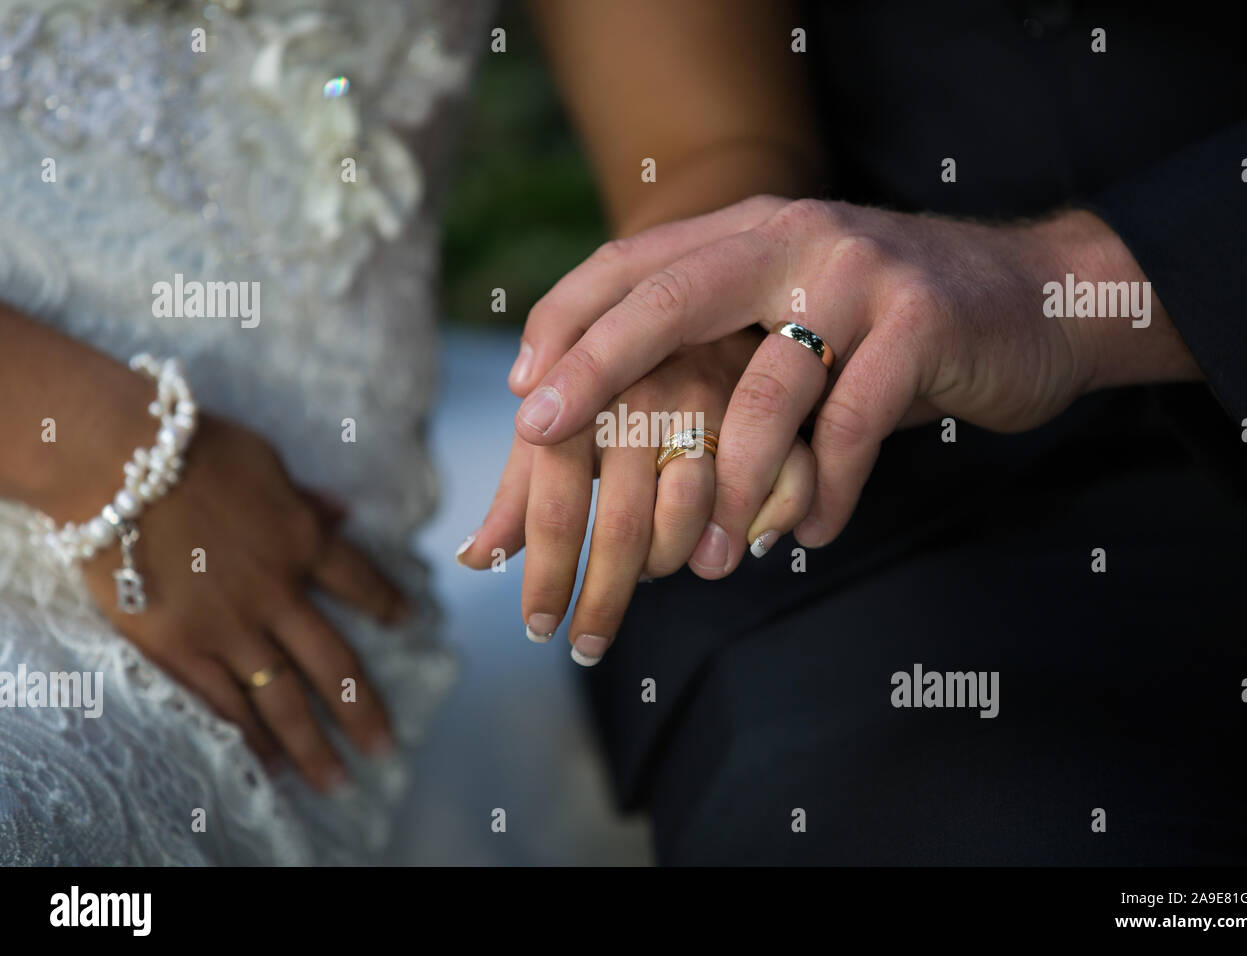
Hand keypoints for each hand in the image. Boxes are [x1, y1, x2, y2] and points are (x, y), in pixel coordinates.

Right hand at [72, 415, 407, 790]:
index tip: (407, 621)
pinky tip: (267, 762)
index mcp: (303, 540)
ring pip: (282, 698)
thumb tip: (342, 510)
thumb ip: (304, 498)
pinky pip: (222, 701)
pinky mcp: (180, 646)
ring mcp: (230, 625)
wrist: (119, 464)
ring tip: (335, 779)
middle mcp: (278, 592)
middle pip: (333, 663)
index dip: (386, 602)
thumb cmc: (190, 447)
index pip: (359, 581)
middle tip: (386, 746)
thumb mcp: (265, 461)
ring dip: (313, 744)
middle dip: (363, 709)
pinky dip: (248, 735)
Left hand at [458, 330, 815, 663]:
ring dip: (674, 563)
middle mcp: (646, 392)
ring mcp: (714, 397)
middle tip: (588, 645)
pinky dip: (756, 531)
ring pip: (691, 519)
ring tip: (661, 572)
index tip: (539, 628)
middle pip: (621, 528)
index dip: (545, 576)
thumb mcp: (566, 423)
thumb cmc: (623, 375)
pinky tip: (738, 547)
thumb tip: (472, 558)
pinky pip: (767, 497)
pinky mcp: (773, 406)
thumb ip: (522, 490)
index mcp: (582, 393)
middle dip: (602, 601)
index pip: (553, 506)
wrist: (715, 294)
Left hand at [506, 197, 1200, 572]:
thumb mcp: (798, 311)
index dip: (567, 322)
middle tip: (541, 434)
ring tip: (711, 557)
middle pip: (671, 300)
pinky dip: (827, 494)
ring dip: (732, 485)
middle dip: (597, 369)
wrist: (1041, 296)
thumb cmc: (892, 326)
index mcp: (752, 231)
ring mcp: (861, 276)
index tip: (521, 392)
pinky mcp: (923, 325)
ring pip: (767, 391)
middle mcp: (795, 239)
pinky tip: (816, 533)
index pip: (633, 262)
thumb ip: (723, 347)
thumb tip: (618, 427)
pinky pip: (854, 429)